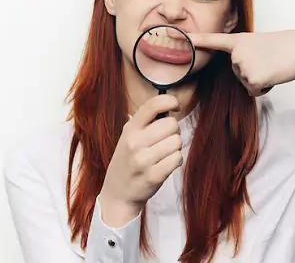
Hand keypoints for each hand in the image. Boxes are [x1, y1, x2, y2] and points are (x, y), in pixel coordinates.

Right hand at [99, 94, 182, 225]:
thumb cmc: (128, 160)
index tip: (176, 107)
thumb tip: (170, 105)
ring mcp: (143, 160)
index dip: (171, 101)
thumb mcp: (128, 136)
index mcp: (130, 128)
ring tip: (164, 154)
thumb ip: (146, 121)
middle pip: (172, 124)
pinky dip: (176, 160)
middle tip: (165, 140)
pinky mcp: (153, 176)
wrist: (117, 194)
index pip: (154, 105)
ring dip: (175, 148)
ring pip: (177, 142)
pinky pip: (177, 158)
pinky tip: (166, 164)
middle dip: (173, 131)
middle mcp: (135, 142)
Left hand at [188, 28, 294, 96]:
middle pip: (237, 72)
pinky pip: (254, 91)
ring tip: (272, 66)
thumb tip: (244, 69)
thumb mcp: (259, 45)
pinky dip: (265, 88)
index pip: (213, 40)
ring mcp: (243, 66)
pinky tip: (273, 75)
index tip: (175, 34)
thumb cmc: (284, 47)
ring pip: (246, 83)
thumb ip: (245, 53)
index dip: (194, 39)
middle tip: (269, 61)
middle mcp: (236, 53)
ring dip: (260, 79)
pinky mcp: (252, 79)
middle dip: (253, 71)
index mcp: (238, 40)